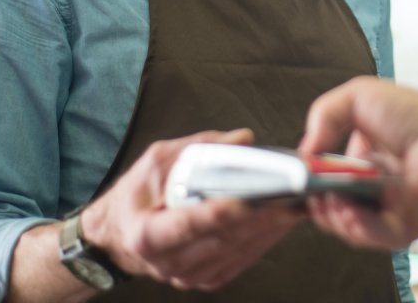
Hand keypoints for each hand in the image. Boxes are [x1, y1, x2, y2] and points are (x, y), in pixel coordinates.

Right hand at [82, 129, 300, 290]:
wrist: (119, 235)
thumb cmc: (137, 195)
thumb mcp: (157, 161)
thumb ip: (200, 148)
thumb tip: (243, 139)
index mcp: (146, 234)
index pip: (187, 224)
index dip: (219, 212)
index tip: (249, 199)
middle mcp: (167, 262)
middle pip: (222, 237)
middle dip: (261, 215)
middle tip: (293, 194)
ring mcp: (187, 275)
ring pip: (238, 250)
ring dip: (271, 227)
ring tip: (298, 203)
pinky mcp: (206, 278)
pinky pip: (241, 259)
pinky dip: (265, 238)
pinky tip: (283, 220)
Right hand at [299, 77, 417, 249]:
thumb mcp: (358, 97)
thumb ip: (323, 114)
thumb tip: (304, 150)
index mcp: (362, 164)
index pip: (326, 183)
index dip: (310, 184)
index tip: (299, 178)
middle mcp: (374, 190)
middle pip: (333, 210)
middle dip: (318, 203)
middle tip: (313, 190)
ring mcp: (389, 211)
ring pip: (350, 229)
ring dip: (334, 217)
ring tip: (330, 199)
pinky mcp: (406, 226)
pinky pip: (376, 237)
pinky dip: (359, 228)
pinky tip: (351, 212)